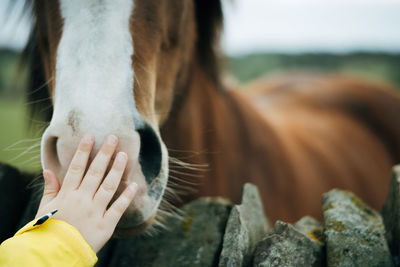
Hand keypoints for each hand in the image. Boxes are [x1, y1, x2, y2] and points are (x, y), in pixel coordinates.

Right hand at [36, 134, 136, 252]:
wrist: (55, 256)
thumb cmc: (48, 231)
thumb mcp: (44, 209)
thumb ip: (50, 189)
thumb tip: (48, 170)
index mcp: (67, 195)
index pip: (76, 168)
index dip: (83, 151)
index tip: (90, 136)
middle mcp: (82, 200)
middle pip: (96, 172)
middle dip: (105, 153)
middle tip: (113, 138)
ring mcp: (95, 211)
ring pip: (109, 186)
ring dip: (117, 169)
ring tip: (124, 155)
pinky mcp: (106, 225)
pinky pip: (118, 208)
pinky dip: (127, 196)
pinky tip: (134, 184)